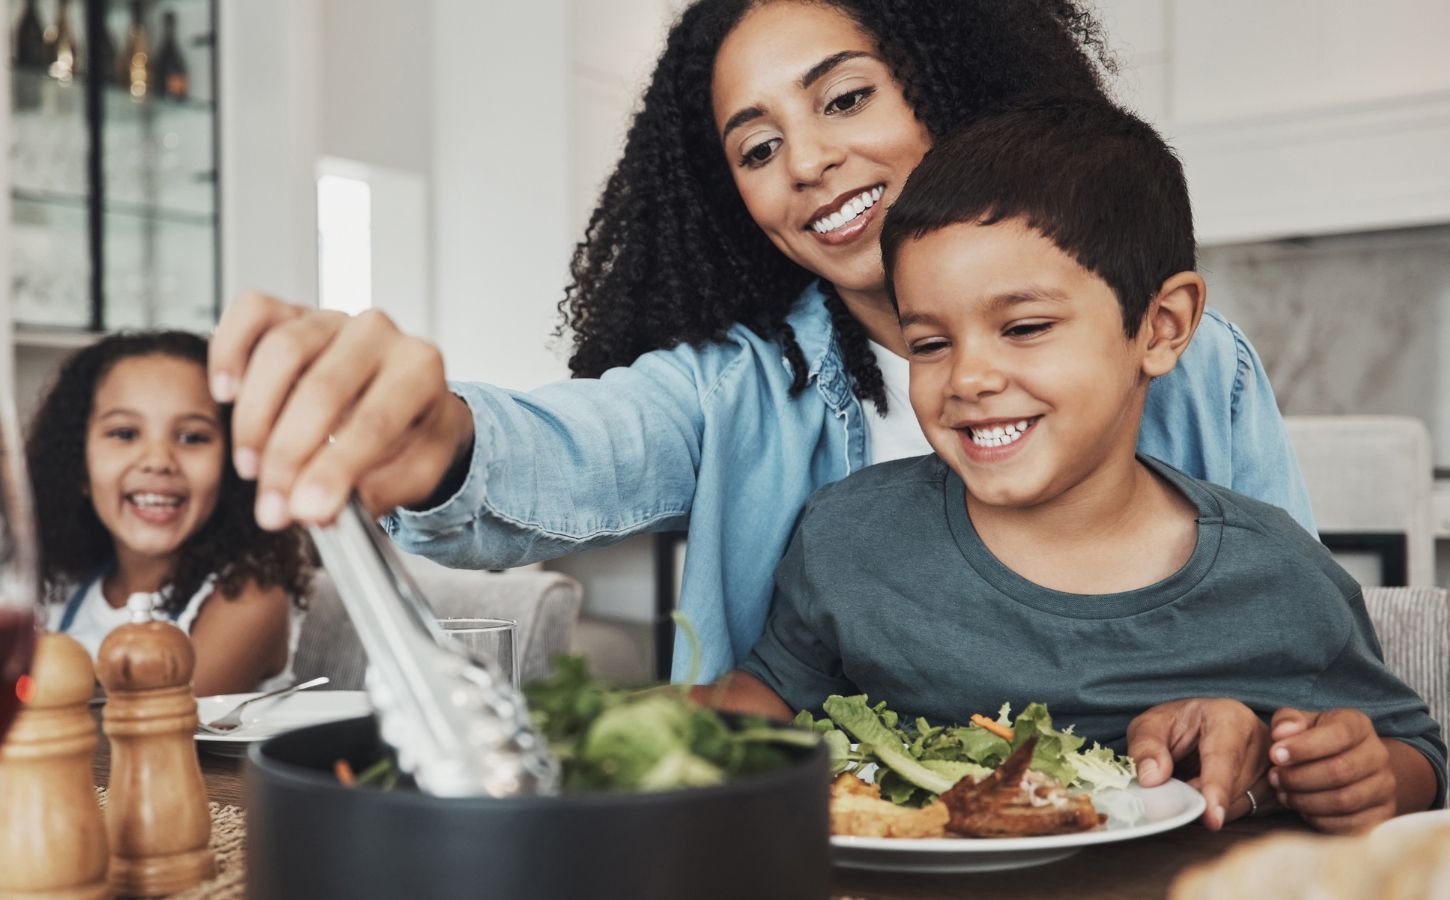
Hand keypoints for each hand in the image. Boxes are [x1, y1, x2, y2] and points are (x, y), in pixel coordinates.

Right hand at [208, 291, 475, 528]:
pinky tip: (227, 394)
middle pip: (322, 388)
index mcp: (419, 368)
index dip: (335, 470)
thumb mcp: (418, 470)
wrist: (407, 399)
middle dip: (289, 458)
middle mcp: (378, 332)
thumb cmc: (411, 434)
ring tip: (251, 470)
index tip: (307, 511)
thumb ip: (384, 489)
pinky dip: (230, 350)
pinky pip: (253, 312)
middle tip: (273, 509)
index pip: (374, 419)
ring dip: (256, 419)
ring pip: (281, 352)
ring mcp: (332, 318)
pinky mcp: (292, 311)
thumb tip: (328, 507)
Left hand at [1127, 697, 1271, 829]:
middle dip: (1201, 797)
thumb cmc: (1177, 725)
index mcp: (1229, 716)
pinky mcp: (1275, 784)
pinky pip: (1251, 810)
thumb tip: (1152, 778)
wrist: (1200, 726)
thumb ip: (1146, 747)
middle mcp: (1259, 738)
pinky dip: (1226, 810)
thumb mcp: (1150, 726)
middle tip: (1179, 786)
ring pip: (1243, 803)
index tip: (1212, 818)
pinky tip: (1212, 792)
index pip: (1225, 758)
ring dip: (1213, 805)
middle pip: (1233, 787)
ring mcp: (1272, 763)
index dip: (1216, 789)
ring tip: (1193, 781)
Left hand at [1268, 707, 1394, 833]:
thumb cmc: (1314, 739)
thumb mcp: (1299, 723)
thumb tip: (1281, 734)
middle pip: (1340, 771)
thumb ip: (1287, 722)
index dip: (1303, 747)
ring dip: (1306, 800)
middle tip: (1274, 778)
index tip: (1275, 755)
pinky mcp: (1382, 813)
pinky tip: (1301, 810)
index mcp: (1358, 725)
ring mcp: (1384, 786)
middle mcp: (1378, 754)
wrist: (1346, 763)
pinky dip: (1321, 820)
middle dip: (1299, 777)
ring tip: (1283, 794)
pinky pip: (1351, 824)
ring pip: (1345, 800)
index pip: (1338, 735)